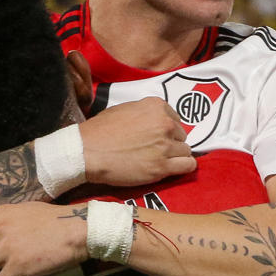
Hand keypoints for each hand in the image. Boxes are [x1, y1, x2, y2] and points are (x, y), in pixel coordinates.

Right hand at [80, 99, 194, 187]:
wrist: (87, 151)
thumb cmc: (100, 130)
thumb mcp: (124, 109)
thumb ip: (145, 114)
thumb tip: (155, 122)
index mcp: (156, 106)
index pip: (176, 119)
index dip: (167, 130)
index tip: (157, 137)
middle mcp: (165, 124)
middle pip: (182, 136)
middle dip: (171, 143)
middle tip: (155, 151)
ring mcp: (165, 146)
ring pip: (186, 151)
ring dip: (175, 157)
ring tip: (159, 161)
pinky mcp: (162, 167)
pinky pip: (188, 166)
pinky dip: (183, 167)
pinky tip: (172, 169)